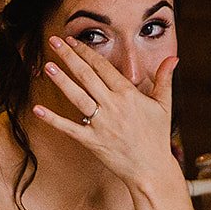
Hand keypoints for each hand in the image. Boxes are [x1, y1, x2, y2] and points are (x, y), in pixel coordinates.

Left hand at [33, 35, 177, 189]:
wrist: (150, 168)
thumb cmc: (156, 136)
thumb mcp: (164, 105)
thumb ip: (164, 80)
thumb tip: (173, 58)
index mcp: (128, 95)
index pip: (103, 67)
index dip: (86, 52)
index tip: (73, 41)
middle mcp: (112, 106)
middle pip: (87, 76)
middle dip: (69, 57)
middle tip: (55, 42)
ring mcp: (100, 124)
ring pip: (77, 97)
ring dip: (61, 81)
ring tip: (48, 66)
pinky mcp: (91, 141)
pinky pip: (68, 128)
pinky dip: (52, 119)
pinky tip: (37, 109)